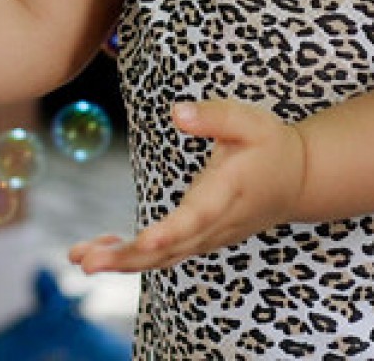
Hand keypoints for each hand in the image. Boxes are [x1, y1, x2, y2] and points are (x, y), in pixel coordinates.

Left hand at [68, 99, 305, 273]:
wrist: (296, 180)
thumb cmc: (270, 145)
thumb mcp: (251, 120)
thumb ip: (215, 115)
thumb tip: (177, 113)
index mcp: (227, 193)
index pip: (196, 218)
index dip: (170, 232)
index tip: (145, 239)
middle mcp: (215, 224)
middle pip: (169, 249)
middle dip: (126, 257)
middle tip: (85, 261)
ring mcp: (207, 238)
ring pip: (161, 258)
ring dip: (120, 260)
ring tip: (77, 256)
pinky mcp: (198, 240)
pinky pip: (162, 255)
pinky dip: (129, 256)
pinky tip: (96, 250)